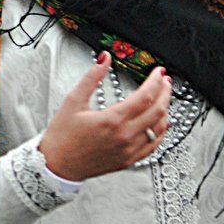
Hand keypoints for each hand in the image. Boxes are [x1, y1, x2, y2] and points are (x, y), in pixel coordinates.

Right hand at [38, 53, 171, 181]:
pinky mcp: (128, 160)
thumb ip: (91, 77)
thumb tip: (104, 59)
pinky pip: (153, 145)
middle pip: (157, 110)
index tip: (158, 72)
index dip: (155, 81)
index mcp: (112, 120)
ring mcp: (128, 150)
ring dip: (165, 110)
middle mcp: (124, 136)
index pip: (145, 96)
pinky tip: (160, 123)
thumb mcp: (73, 101)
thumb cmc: (62, 136)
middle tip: (165, 81)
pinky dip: (161, 132)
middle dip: (165, 92)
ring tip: (164, 98)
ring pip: (159, 128)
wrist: (57, 164)